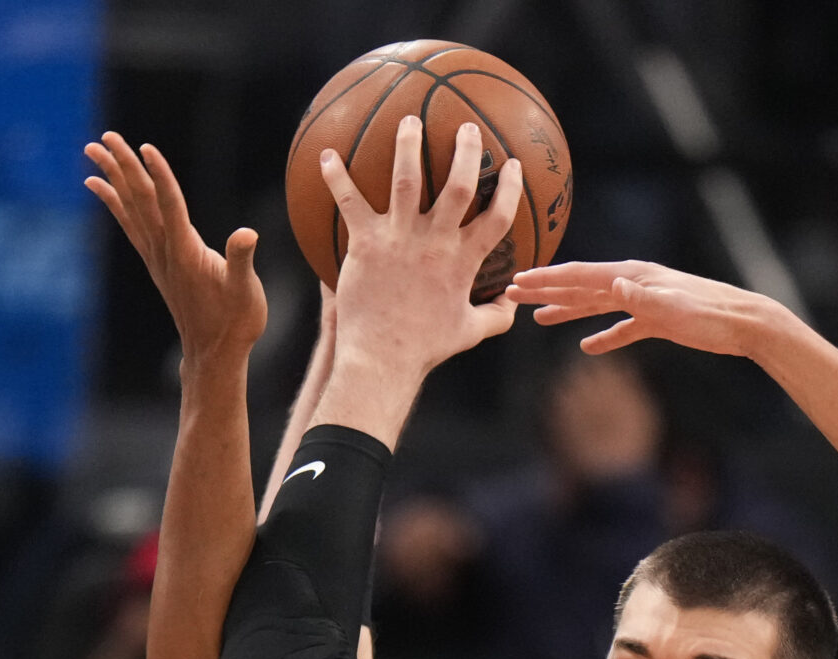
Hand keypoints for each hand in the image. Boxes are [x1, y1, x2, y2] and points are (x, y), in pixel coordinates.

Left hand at [84, 133, 265, 366]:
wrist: (213, 353)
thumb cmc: (235, 322)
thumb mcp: (246, 292)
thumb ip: (242, 262)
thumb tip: (246, 234)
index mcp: (186, 252)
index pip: (169, 205)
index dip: (158, 175)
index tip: (145, 147)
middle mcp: (164, 250)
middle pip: (140, 200)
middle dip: (123, 166)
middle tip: (106, 137)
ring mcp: (156, 256)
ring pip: (129, 208)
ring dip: (111, 177)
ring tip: (92, 151)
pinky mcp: (156, 262)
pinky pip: (129, 224)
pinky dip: (113, 202)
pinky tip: (99, 186)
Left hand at [320, 116, 522, 381]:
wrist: (382, 358)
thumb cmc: (426, 348)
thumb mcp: (468, 332)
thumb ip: (495, 316)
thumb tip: (512, 306)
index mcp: (463, 260)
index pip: (498, 216)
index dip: (509, 188)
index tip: (512, 165)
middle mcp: (435, 242)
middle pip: (458, 185)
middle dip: (466, 151)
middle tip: (467, 128)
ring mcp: (400, 239)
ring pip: (407, 180)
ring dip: (408, 146)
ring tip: (409, 121)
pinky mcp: (366, 243)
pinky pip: (349, 202)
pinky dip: (336, 177)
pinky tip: (325, 155)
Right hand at [506, 261, 791, 359]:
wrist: (745, 324)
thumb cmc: (713, 315)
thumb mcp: (674, 307)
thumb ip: (641, 296)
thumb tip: (613, 282)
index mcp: (633, 276)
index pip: (581, 276)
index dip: (547, 280)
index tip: (517, 282)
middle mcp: (635, 283)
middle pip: (582, 287)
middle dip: (546, 291)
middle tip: (512, 295)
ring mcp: (646, 301)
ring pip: (597, 306)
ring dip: (568, 311)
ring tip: (539, 319)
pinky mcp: (659, 321)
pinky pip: (623, 328)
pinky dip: (605, 336)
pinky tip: (589, 349)